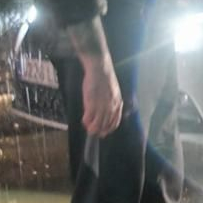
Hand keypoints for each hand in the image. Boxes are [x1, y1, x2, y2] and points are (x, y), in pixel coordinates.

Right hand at [64, 17, 122, 135]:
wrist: (100, 68)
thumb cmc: (104, 79)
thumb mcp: (113, 92)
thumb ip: (110, 102)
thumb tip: (105, 111)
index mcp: (118, 103)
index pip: (115, 121)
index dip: (109, 129)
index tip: (104, 133)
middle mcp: (111, 106)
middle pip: (106, 124)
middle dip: (100, 131)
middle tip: (93, 133)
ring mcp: (102, 105)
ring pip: (98, 123)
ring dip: (92, 128)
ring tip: (88, 129)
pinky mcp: (92, 102)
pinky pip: (89, 116)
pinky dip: (86, 120)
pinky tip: (84, 121)